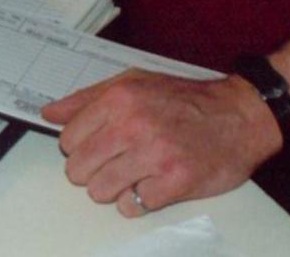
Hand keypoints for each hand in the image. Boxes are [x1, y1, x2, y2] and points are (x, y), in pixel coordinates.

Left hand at [42, 70, 283, 216]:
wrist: (239, 115)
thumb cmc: (185, 100)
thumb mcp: (135, 83)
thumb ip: (88, 99)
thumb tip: (50, 114)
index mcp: (121, 98)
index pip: (69, 138)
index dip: (79, 146)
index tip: (96, 145)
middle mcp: (135, 124)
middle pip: (80, 169)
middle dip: (92, 171)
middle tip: (114, 162)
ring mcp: (155, 155)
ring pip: (101, 191)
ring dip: (113, 188)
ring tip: (133, 173)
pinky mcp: (175, 182)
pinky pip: (131, 206)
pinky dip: (137, 200)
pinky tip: (151, 184)